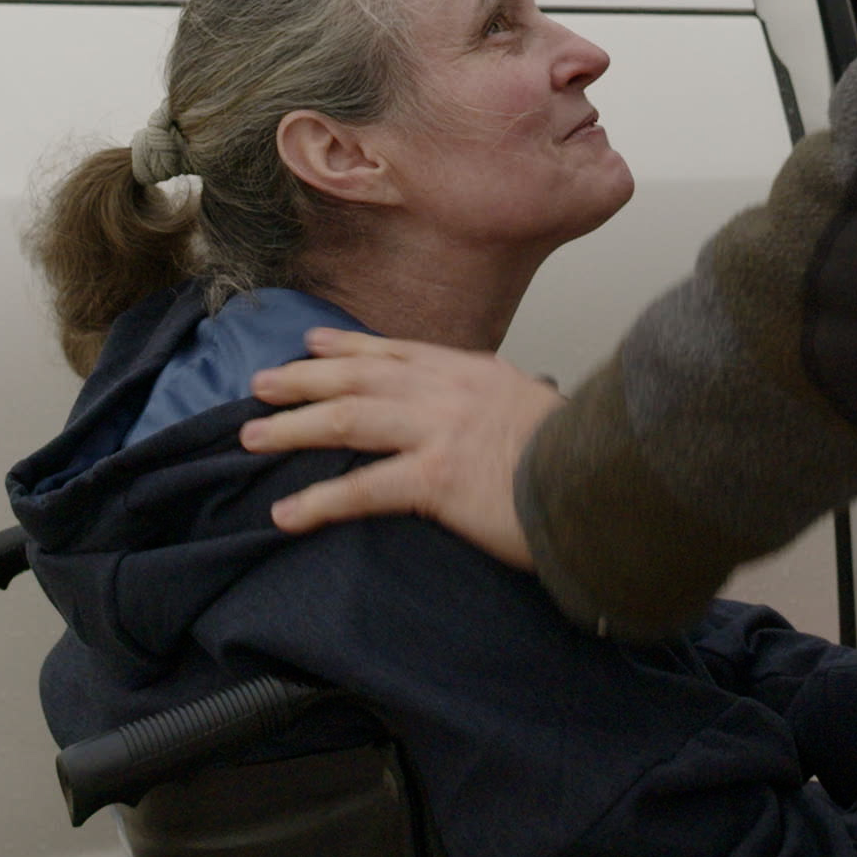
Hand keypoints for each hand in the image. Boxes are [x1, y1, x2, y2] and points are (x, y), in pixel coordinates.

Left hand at [241, 330, 560, 568]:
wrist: (605, 481)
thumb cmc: (579, 456)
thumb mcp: (536, 410)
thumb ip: (499, 406)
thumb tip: (485, 421)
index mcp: (474, 373)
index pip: (398, 351)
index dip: (349, 346)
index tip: (312, 342)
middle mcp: (449, 390)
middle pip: (359, 374)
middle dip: (303, 378)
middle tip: (260, 385)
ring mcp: (440, 430)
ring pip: (347, 418)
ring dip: (293, 426)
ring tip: (250, 437)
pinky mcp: (436, 478)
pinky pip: (363, 489)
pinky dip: (319, 501)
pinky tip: (286, 514)